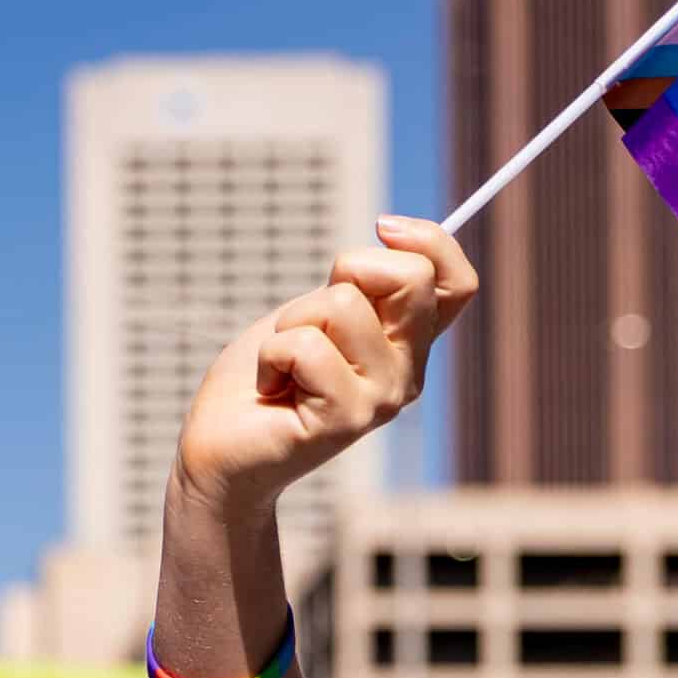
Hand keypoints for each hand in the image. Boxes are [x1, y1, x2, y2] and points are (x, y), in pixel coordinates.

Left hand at [171, 217, 477, 520]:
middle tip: (309, 318)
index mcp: (406, 345)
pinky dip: (272, 355)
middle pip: (411, 277)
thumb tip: (392, 235)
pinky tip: (271, 389)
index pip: (457, 283)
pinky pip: (306, 346)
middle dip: (347, 269)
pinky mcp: (347, 420)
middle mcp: (407, 374)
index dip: (430, 240)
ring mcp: (383, 399)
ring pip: (343, 304)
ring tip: (282, 365)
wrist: (221, 449)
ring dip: (291, 322)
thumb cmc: (265, 376)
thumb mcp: (315, 312)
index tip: (383, 228)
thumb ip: (357, 286)